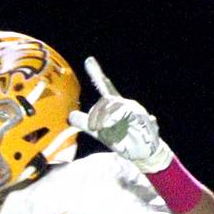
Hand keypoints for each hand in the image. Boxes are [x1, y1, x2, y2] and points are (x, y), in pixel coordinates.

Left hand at [67, 58, 172, 173]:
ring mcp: (134, 110)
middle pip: (106, 99)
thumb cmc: (123, 140)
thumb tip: (70, 115)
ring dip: (104, 118)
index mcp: (114, 105)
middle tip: (91, 127)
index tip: (89, 60)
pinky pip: (128, 114)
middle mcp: (125, 104)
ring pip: (116, 105)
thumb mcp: (100, 132)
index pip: (105, 86)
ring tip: (99, 129)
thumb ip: (86, 123)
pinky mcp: (142, 119)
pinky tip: (110, 125)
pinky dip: (117, 118)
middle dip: (95, 113)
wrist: (142, 153)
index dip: (97, 74)